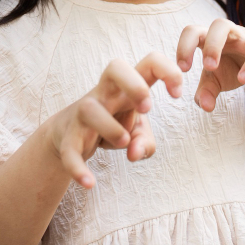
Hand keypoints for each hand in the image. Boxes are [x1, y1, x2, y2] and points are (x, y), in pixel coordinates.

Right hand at [46, 52, 182, 188]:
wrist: (67, 134)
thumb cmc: (112, 125)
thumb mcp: (136, 133)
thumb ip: (145, 142)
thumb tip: (135, 152)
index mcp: (127, 88)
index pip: (149, 62)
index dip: (168, 71)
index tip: (177, 95)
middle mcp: (105, 94)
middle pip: (115, 67)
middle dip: (135, 85)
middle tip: (147, 108)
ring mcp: (84, 113)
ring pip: (90, 108)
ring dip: (110, 128)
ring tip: (124, 143)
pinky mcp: (68, 137)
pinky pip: (69, 149)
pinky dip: (78, 167)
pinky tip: (89, 183)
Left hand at [176, 19, 244, 111]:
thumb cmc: (230, 70)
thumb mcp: (214, 81)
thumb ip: (205, 91)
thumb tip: (205, 105)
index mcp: (214, 38)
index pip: (194, 31)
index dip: (185, 46)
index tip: (183, 69)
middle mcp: (235, 36)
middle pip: (221, 24)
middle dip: (213, 44)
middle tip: (209, 67)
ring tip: (243, 81)